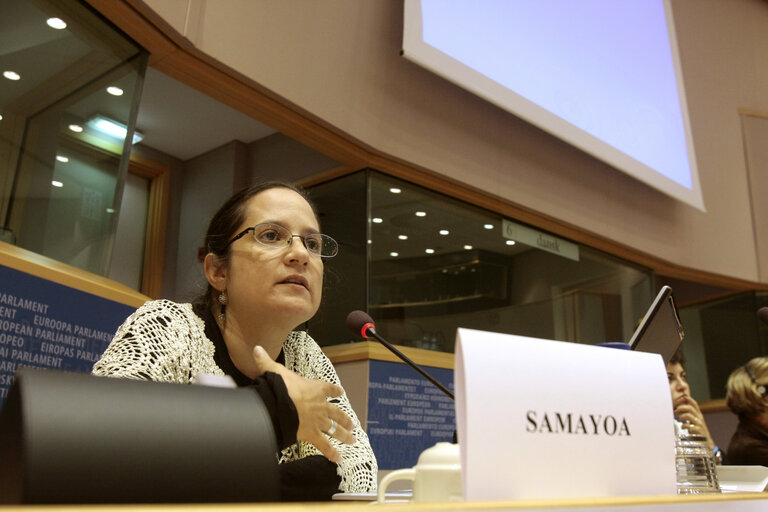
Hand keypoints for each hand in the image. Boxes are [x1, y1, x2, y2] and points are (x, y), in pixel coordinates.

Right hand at [251, 345, 355, 462]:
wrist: (281, 404)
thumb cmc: (281, 388)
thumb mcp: (275, 371)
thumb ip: (266, 362)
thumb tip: (257, 349)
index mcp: (315, 389)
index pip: (328, 388)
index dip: (334, 390)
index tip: (340, 391)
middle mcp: (321, 405)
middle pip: (337, 412)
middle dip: (345, 418)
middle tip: (352, 424)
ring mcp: (319, 421)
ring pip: (335, 429)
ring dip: (344, 434)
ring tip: (352, 439)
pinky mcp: (313, 435)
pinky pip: (325, 445)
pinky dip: (332, 453)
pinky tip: (338, 458)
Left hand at [674, 394, 713, 449]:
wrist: (706, 442)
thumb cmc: (697, 430)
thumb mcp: (694, 420)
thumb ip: (689, 414)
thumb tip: (678, 407)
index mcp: (698, 414)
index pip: (694, 404)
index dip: (688, 399)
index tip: (681, 398)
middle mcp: (699, 418)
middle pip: (690, 408)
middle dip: (680, 408)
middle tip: (675, 412)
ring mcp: (699, 424)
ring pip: (689, 415)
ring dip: (681, 417)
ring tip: (679, 420)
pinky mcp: (698, 431)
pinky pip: (690, 426)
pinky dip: (684, 425)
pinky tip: (683, 427)